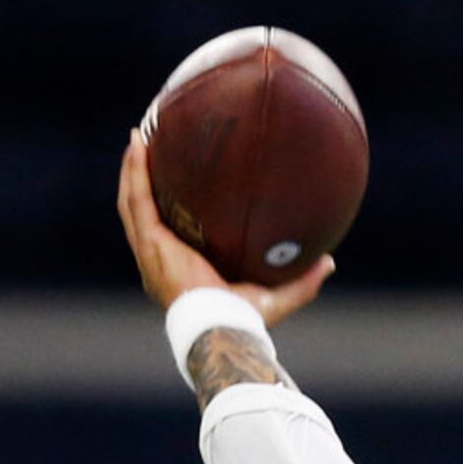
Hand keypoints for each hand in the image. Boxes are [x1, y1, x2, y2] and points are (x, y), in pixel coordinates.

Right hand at [116, 129, 332, 324]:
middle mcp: (161, 258)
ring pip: (133, 200)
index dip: (169, 207)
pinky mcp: (150, 242)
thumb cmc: (245, 321)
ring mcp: (151, 250)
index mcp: (183, 269)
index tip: (178, 181)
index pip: (171, 232)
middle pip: (145, 210)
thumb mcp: (277, 296)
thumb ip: (302, 280)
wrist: (222, 328)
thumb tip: (329, 261)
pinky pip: (137, 198)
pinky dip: (134, 171)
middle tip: (153, 146)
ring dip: (133, 168)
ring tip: (140, 135)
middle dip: (143, 179)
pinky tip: (138, 142)